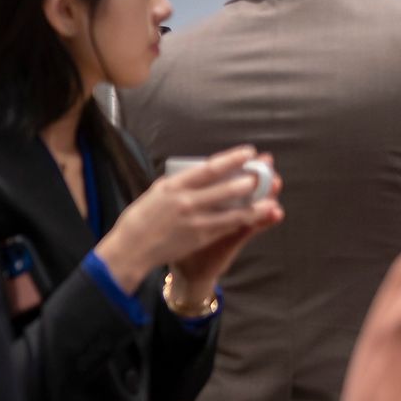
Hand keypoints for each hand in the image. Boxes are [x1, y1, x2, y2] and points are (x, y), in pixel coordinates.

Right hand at [96, 147, 283, 288]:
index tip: (248, 152)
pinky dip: (243, 221)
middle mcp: (185, 202)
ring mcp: (194, 221)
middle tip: (264, 173)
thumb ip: (178, 183)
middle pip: (225, 188)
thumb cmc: (141, 218)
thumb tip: (200, 173)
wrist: (131, 248)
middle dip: (248, 180)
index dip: (232, 159)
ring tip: (269, 198)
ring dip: (253, 204)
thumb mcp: (156, 193)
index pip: (209, 168)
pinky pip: (226, 228)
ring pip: (231, 211)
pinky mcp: (199, 237)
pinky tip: (255, 217)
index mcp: (173, 186)